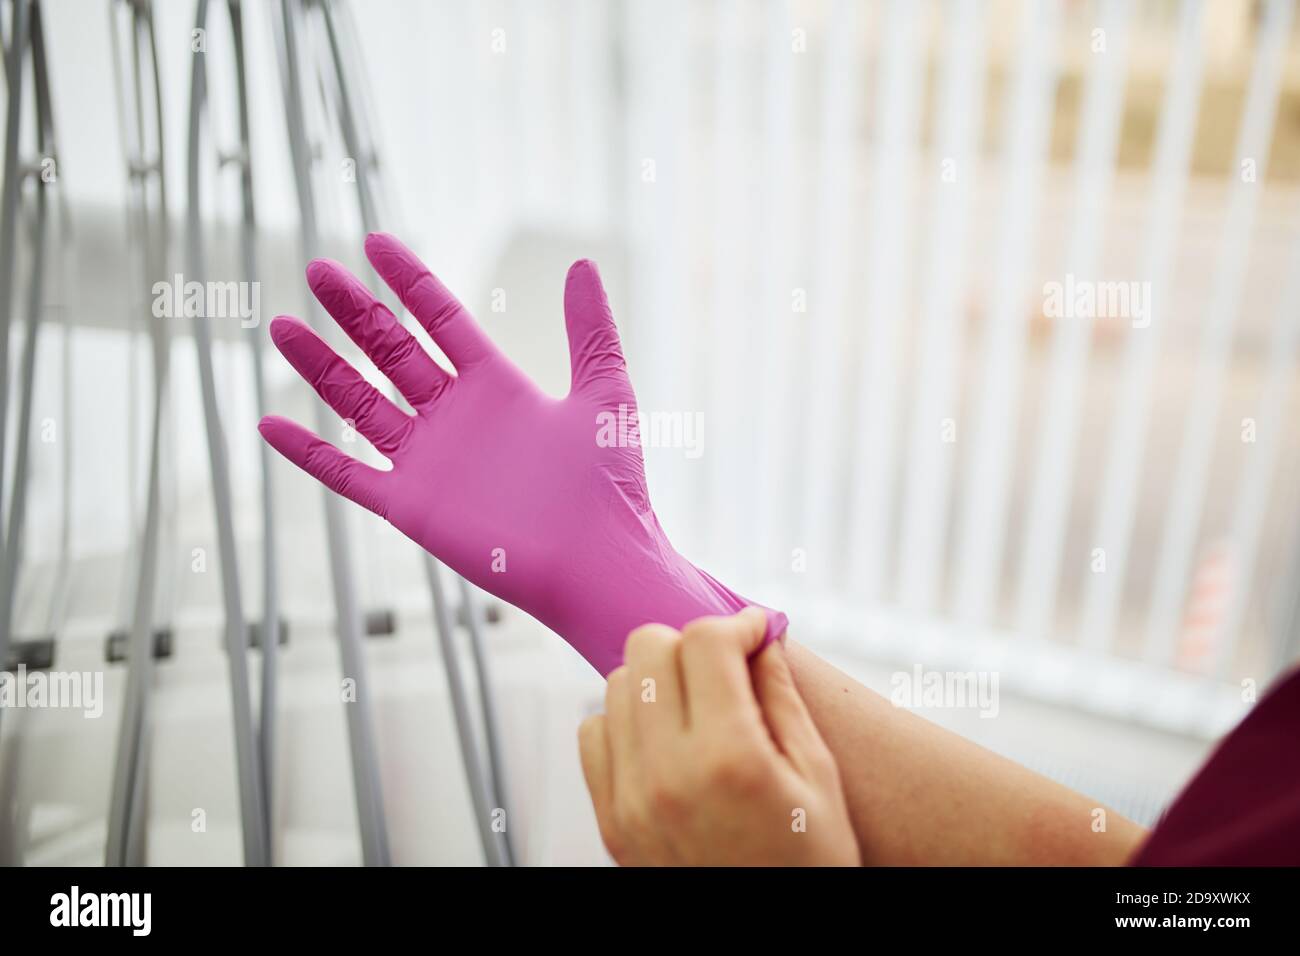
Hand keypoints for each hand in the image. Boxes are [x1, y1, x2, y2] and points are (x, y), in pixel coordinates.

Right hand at [259, 233, 785, 674]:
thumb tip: (583, 264)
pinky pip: (347, 473)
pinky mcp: (410, 505)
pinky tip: (270, 423)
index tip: (374, 242)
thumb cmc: (609, 484)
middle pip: (392, 352)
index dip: (409, 281)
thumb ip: (590, 329)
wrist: (596, 561)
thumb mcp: (604, 390)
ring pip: (360, 403)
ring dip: (321, 367)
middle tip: (316, 269)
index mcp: (497, 386)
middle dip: (354, 311)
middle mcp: (455, 418)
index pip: (440, 320)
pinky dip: (308, 451)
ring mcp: (428, 461)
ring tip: (281, 326)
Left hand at [578, 609, 859, 864]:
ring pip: (617, 684)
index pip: (704, 641)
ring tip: (699, 704)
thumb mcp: (817, 777)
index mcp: (729, 759)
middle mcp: (666, 776)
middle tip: (727, 667)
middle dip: (693, 644)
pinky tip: (666, 738)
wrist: (772, 942)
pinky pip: (593, 733)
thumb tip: (759, 635)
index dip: (736, 623)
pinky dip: (625, 721)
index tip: (754, 632)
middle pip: (650, 648)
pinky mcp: (611, 821)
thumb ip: (781, 695)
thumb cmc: (807, 865)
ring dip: (658, 679)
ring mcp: (628, 800)